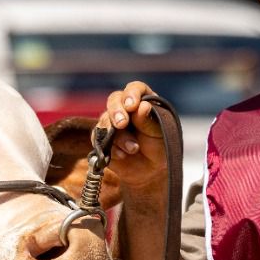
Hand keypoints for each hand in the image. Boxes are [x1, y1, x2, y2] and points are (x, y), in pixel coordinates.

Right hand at [95, 82, 168, 201]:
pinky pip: (99, 139)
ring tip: (133, 149)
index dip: (132, 94)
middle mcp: (125, 108)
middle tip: (122, 124)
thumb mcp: (160, 135)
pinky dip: (111, 148)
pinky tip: (122, 155)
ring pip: (105, 120)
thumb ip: (149, 121)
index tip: (132, 106)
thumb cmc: (160, 148)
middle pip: (114, 100)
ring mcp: (111, 123)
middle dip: (116, 111)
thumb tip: (142, 106)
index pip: (135, 89)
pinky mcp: (102, 138)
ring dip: (118, 136)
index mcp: (142, 101)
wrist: (151, 171)